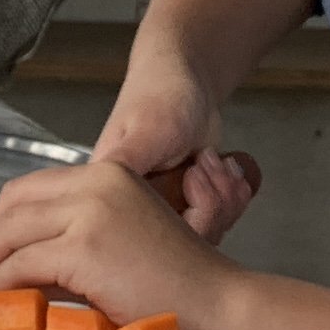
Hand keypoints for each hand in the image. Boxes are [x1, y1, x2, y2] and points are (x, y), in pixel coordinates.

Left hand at [0, 161, 247, 329]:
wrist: (217, 305)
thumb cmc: (178, 285)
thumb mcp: (123, 240)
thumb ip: (79, 236)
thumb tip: (25, 259)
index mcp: (110, 174)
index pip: (34, 187)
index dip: (1, 218)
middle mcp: (99, 183)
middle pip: (15, 203)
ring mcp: (91, 212)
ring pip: (12, 232)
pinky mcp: (84, 248)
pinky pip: (22, 264)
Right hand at [89, 66, 260, 238]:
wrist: (189, 83)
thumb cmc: (158, 96)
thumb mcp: (144, 132)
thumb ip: (124, 166)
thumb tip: (97, 205)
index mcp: (106, 197)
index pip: (136, 242)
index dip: (174, 226)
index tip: (190, 185)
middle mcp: (132, 212)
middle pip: (176, 245)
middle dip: (207, 209)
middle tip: (205, 170)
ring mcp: (164, 213)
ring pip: (201, 237)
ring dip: (223, 200)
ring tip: (215, 164)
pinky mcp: (188, 210)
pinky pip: (217, 224)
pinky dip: (233, 198)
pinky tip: (225, 170)